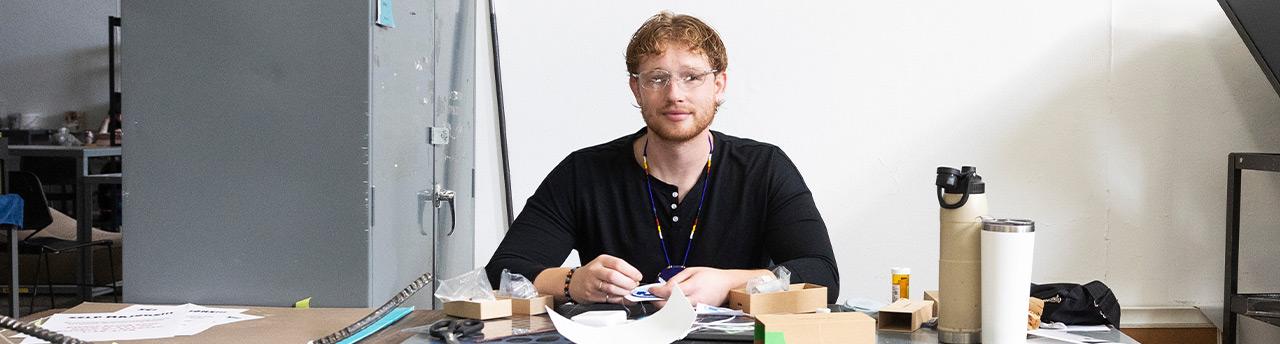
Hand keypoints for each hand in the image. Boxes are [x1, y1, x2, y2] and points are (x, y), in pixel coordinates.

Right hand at [570, 254, 642, 303]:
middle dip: (628, 282)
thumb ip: (618, 269)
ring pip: (611, 288)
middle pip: (614, 276)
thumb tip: (635, 278)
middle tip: (634, 285)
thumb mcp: (603, 264)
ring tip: (629, 292)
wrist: (574, 282)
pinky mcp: (591, 295)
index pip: (618, 264)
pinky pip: (608, 298)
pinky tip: (624, 298)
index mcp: (601, 260)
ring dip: (624, 292)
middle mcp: (595, 271)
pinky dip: (619, 299)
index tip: (638, 276)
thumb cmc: (593, 273)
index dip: (631, 271)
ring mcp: (592, 283)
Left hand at [648, 267, 771, 306]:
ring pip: (676, 312)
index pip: (670, 291)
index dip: (658, 291)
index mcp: (694, 285)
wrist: (727, 285)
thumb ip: (677, 278)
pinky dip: (674, 311)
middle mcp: (696, 298)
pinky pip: (683, 314)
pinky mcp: (699, 312)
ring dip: (665, 308)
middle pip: (671, 305)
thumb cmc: (712, 276)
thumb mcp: (692, 270)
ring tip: (660, 302)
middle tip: (652, 298)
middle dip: (658, 302)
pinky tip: (670, 307)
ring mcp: (698, 307)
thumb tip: (664, 286)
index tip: (651, 290)